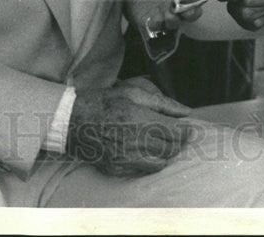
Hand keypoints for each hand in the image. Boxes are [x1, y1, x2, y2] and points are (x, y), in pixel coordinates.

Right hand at [66, 76, 194, 176]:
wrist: (73, 121)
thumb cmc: (104, 102)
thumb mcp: (132, 93)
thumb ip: (162, 103)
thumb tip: (186, 111)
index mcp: (141, 120)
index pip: (176, 132)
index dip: (187, 131)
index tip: (190, 128)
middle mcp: (136, 142)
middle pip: (171, 149)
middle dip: (179, 142)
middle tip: (179, 135)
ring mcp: (126, 158)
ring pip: (160, 163)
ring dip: (166, 154)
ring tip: (163, 143)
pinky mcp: (118, 169)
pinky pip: (143, 170)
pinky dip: (150, 162)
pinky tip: (147, 151)